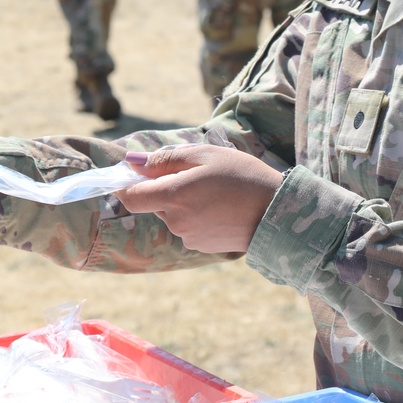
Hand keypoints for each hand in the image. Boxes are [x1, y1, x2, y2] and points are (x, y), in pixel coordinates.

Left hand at [116, 144, 282, 252]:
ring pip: (172, 213)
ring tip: (215, 189)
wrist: (276, 212)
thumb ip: (165, 159)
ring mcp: (188, 238)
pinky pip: (187, 226)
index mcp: (173, 197)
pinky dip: (196, 214)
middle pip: (154, 202)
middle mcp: (175, 222)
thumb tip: (131, 162)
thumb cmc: (242, 175)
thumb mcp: (205, 155)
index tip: (136, 173)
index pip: (130, 197)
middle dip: (167, 187)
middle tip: (198, 173)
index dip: (126, 184)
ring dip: (184, 200)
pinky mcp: (200, 247)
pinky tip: (220, 206)